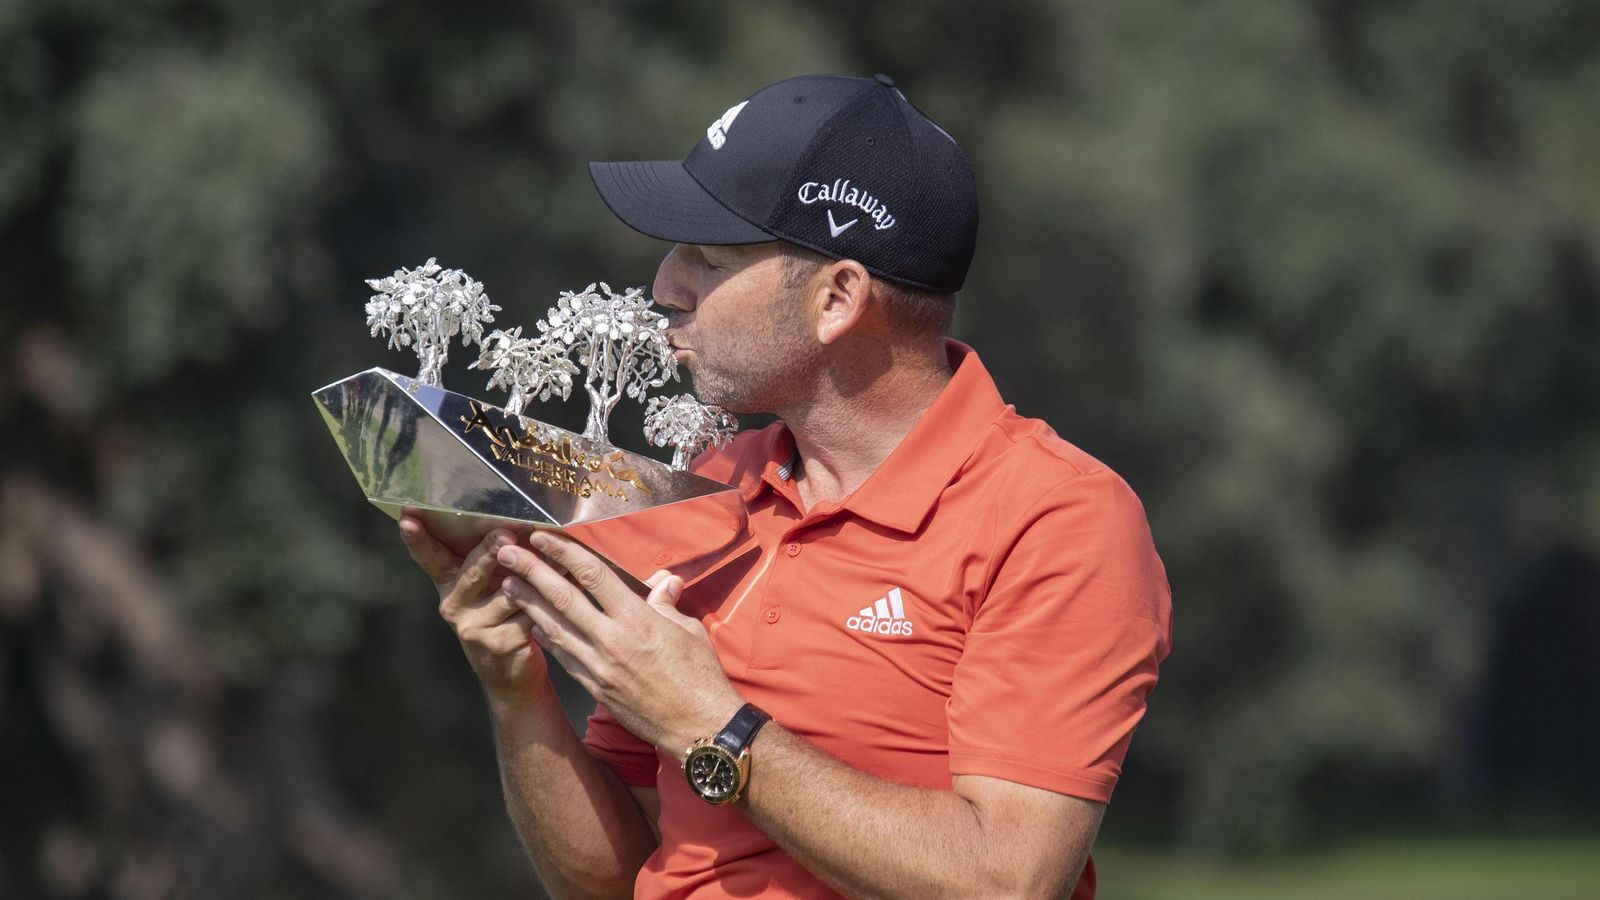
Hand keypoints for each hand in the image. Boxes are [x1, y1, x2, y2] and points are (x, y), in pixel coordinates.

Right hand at [399, 513, 546, 704]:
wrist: (508, 674)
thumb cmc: (500, 615)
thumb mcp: (486, 587)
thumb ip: (488, 557)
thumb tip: (514, 515)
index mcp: (449, 583)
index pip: (429, 556)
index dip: (417, 538)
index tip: (407, 517)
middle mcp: (455, 604)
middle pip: (473, 571)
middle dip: (490, 550)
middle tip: (504, 533)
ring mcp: (476, 626)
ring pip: (509, 591)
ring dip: (535, 570)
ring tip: (556, 551)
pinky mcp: (502, 641)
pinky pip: (531, 611)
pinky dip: (552, 595)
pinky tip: (569, 580)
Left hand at [495, 530, 742, 758]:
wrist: (696, 727)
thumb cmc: (699, 676)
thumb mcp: (689, 631)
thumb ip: (667, 603)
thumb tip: (665, 581)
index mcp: (637, 619)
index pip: (592, 576)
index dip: (564, 552)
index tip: (543, 537)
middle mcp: (612, 640)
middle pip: (563, 598)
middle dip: (531, 571)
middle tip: (506, 553)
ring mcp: (598, 665)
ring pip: (554, 627)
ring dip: (528, 603)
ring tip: (507, 584)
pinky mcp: (594, 686)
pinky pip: (563, 656)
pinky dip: (546, 636)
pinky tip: (533, 623)